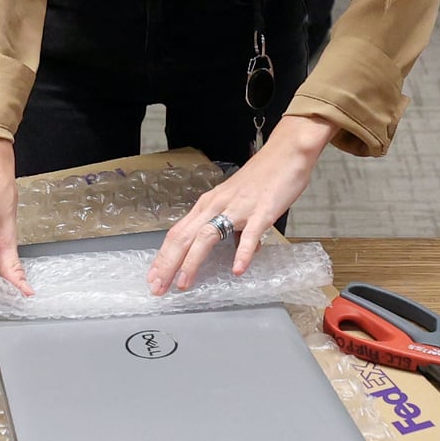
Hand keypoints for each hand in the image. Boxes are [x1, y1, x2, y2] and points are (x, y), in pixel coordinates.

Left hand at [147, 115, 332, 294]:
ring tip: (184, 283)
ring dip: (192, 262)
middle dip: (168, 265)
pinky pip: (249, 235)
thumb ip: (233, 226)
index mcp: (208, 204)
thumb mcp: (237, 202)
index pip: (177, 233)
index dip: (163, 257)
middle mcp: (216, 205)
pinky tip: (237, 270)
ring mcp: (238, 208)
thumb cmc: (262, 177)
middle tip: (157, 288)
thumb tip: (236, 248)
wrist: (286, 152)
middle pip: (184, 237)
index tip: (153, 277)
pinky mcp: (261, 211)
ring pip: (206, 237)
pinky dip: (242, 253)